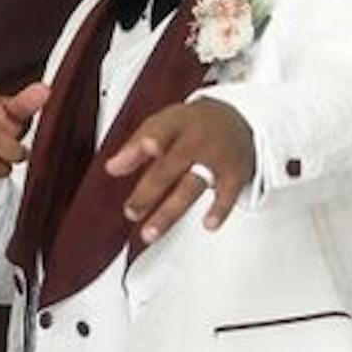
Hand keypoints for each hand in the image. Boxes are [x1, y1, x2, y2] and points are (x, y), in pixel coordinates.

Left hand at [108, 97, 255, 242]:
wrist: (239, 119)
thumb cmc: (195, 125)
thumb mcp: (166, 124)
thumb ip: (137, 145)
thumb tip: (112, 168)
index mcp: (177, 123)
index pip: (161, 129)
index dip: (151, 139)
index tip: (147, 148)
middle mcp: (197, 140)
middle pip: (170, 167)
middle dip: (149, 192)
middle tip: (131, 212)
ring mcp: (217, 158)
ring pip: (192, 186)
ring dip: (170, 211)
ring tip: (150, 232)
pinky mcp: (235, 174)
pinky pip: (228, 194)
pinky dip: (220, 209)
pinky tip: (209, 224)